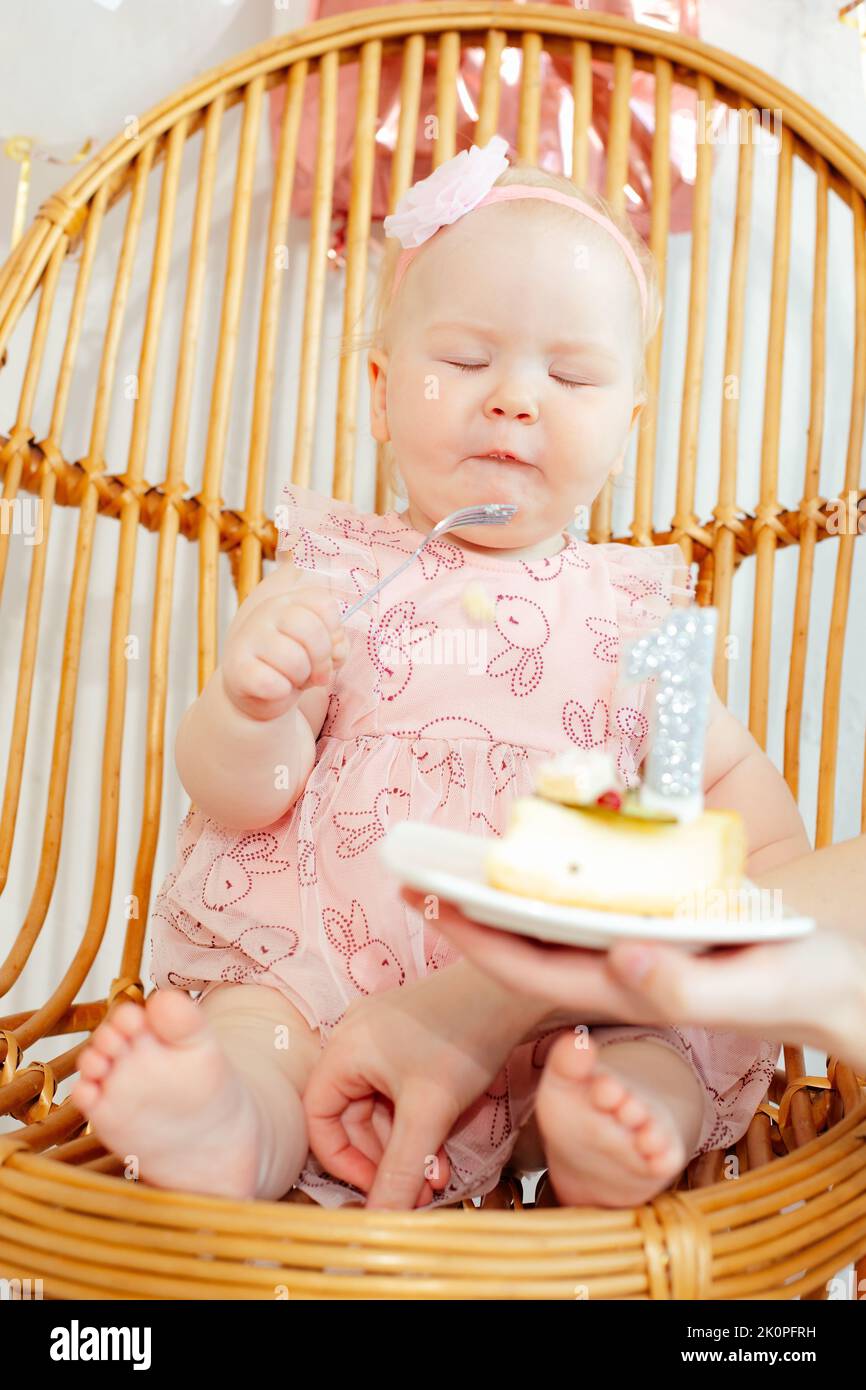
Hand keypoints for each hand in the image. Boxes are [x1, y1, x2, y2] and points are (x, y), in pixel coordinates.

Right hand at [221, 583, 347, 720]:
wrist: (257, 691)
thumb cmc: (294, 664)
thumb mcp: (321, 648)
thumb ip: (336, 642)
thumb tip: (336, 650)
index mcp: (290, 601)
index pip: (325, 605)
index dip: (334, 632)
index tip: (327, 647)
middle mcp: (266, 612)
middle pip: (312, 630)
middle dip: (322, 659)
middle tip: (316, 673)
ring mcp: (248, 638)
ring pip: (295, 660)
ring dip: (302, 677)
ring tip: (293, 679)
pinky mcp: (237, 668)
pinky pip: (273, 684)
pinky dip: (283, 692)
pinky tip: (277, 689)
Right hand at [303, 965, 530, 1210]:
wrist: (514, 992)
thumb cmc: (465, 1037)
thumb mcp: (429, 1113)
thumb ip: (400, 1170)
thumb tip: (379, 1222)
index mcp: (344, 1048)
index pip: (318, 1116)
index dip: (341, 1160)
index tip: (375, 1188)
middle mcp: (357, 1039)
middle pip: (352, 1117)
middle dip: (385, 1160)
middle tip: (417, 1194)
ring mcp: (384, 1038)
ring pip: (382, 1109)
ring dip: (407, 1148)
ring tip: (439, 1180)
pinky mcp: (411, 1040)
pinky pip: (401, 1093)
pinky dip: (418, 1123)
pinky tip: (443, 1152)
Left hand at [400, 887, 865, 1071]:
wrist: (842, 975)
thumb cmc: (806, 984)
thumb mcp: (758, 985)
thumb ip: (689, 986)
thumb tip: (616, 960)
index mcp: (634, 991)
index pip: (534, 972)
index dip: (478, 941)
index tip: (430, 904)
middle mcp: (621, 970)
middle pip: (528, 944)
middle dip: (470, 913)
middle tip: (416, 871)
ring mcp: (635, 946)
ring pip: (552, 921)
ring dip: (502, 892)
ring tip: (455, 856)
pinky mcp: (655, 921)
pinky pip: (590, 898)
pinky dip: (555, 874)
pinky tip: (536, 848)